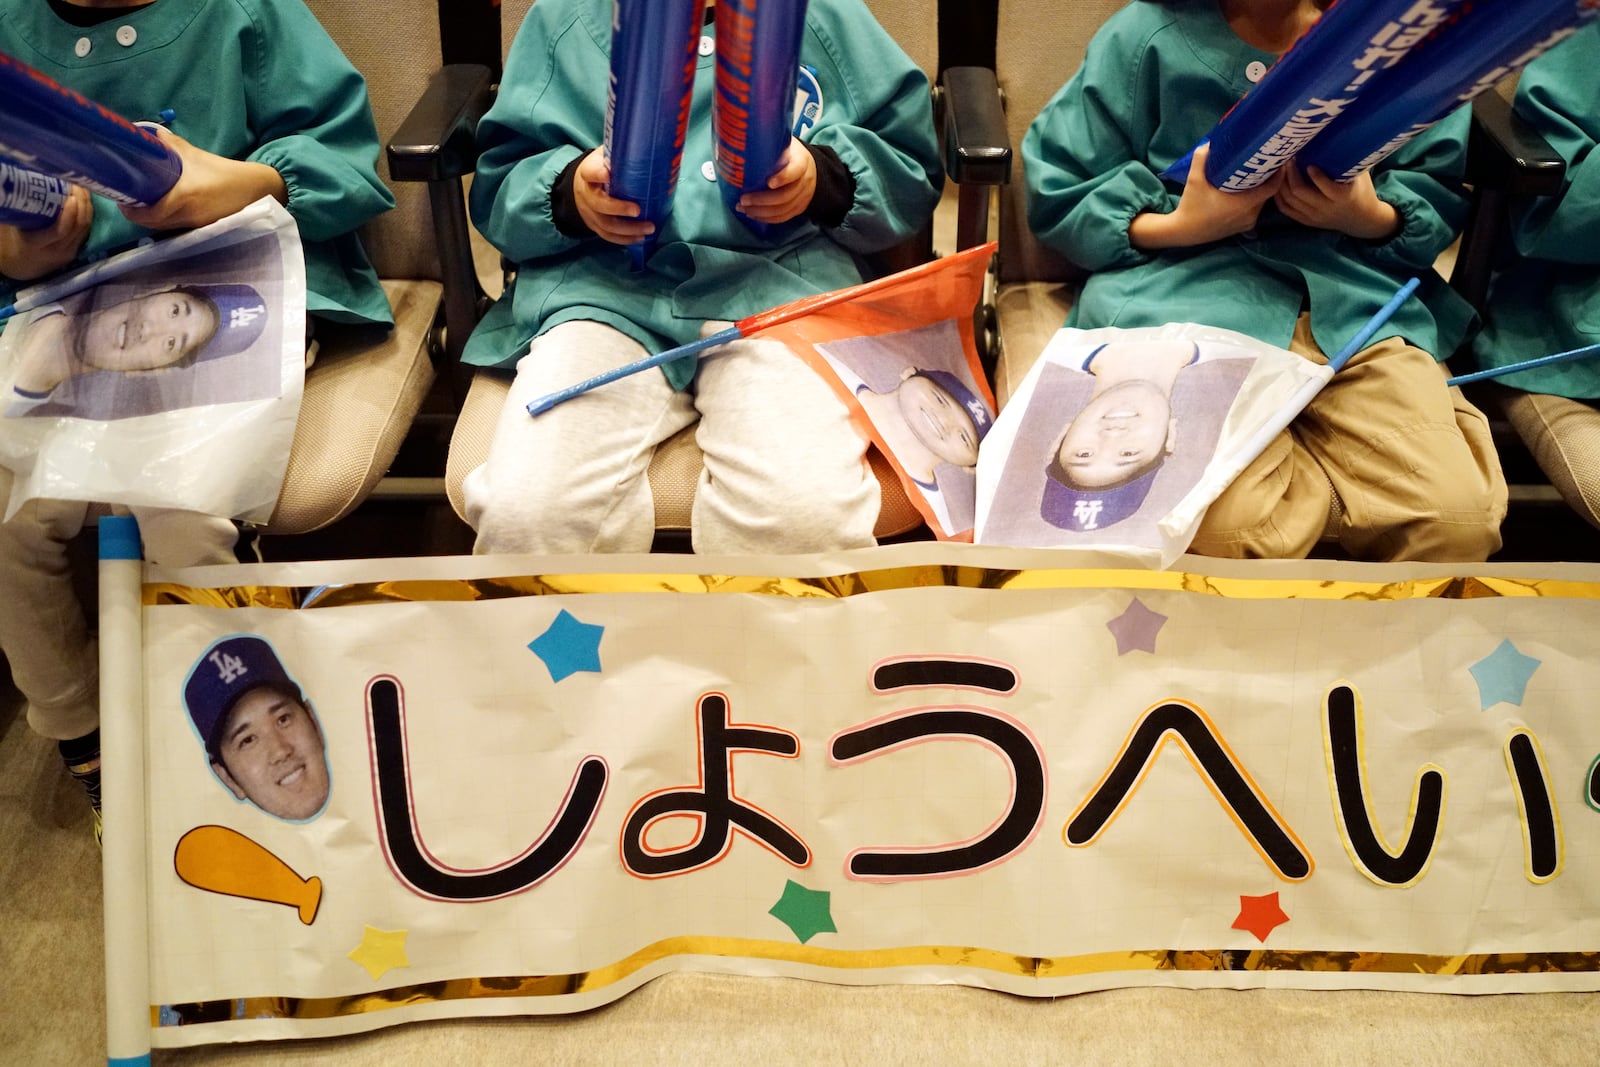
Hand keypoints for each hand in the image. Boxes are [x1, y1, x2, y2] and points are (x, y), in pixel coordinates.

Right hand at [0, 183, 91, 280]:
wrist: (21, 263)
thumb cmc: (16, 237)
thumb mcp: (15, 225)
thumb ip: (24, 207)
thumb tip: (23, 182)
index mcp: (36, 245)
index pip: (60, 231)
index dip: (70, 213)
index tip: (71, 195)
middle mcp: (55, 251)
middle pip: (78, 226)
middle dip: (82, 203)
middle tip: (78, 184)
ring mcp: (68, 252)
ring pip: (85, 228)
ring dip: (87, 206)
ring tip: (82, 188)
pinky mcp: (76, 251)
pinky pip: (86, 230)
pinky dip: (88, 214)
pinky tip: (85, 200)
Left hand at [119, 126, 285, 230]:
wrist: (255, 188)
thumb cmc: (224, 171)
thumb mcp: (196, 154)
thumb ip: (171, 145)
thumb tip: (151, 135)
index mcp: (183, 197)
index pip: (150, 214)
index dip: (132, 211)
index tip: (123, 201)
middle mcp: (187, 215)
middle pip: (153, 224)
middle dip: (138, 215)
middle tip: (129, 202)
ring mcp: (196, 224)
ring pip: (164, 227)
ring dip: (152, 219)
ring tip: (144, 204)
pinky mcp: (203, 227)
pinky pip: (177, 227)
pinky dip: (166, 221)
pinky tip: (164, 209)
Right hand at [573, 149, 654, 245]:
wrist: (582, 185)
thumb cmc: (602, 167)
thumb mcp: (606, 154)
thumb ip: (622, 153)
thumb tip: (655, 146)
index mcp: (588, 172)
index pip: (590, 172)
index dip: (598, 174)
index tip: (608, 173)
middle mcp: (586, 194)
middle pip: (599, 204)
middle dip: (618, 208)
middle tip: (638, 210)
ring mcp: (590, 212)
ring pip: (606, 224)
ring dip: (628, 229)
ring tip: (649, 228)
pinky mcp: (595, 225)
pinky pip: (608, 236)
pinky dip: (625, 239)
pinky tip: (641, 239)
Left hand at [736, 138, 815, 223]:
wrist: (808, 168)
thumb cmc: (789, 154)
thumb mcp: (784, 144)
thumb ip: (771, 146)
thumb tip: (741, 147)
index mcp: (802, 161)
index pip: (796, 171)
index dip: (783, 178)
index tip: (768, 182)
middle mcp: (805, 181)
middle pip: (785, 195)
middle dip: (762, 200)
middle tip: (743, 199)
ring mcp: (803, 197)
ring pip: (783, 209)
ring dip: (760, 212)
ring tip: (742, 208)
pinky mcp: (799, 208)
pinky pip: (783, 217)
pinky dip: (766, 218)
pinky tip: (752, 215)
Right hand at [1129, 144, 1280, 249]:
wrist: (1183, 232)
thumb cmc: (1191, 206)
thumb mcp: (1194, 179)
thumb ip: (1201, 158)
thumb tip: (1210, 143)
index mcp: (1244, 204)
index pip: (1272, 188)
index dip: (1279, 174)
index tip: (1278, 160)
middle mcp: (1250, 215)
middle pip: (1268, 194)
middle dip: (1268, 179)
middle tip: (1265, 163)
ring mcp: (1247, 223)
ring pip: (1261, 203)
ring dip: (1261, 190)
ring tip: (1257, 175)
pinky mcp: (1242, 228)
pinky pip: (1254, 211)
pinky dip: (1254, 201)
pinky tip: (1247, 192)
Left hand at [1274, 163, 1399, 239]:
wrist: (1361, 219)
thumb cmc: (1361, 190)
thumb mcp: (1360, 174)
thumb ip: (1348, 159)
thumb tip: (1338, 134)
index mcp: (1343, 196)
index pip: (1325, 186)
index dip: (1314, 174)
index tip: (1307, 160)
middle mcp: (1326, 208)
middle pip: (1300, 192)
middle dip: (1290, 174)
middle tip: (1288, 158)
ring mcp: (1314, 216)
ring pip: (1289, 200)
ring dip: (1281, 183)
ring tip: (1280, 167)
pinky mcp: (1306, 221)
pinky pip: (1286, 209)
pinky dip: (1278, 196)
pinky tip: (1276, 183)